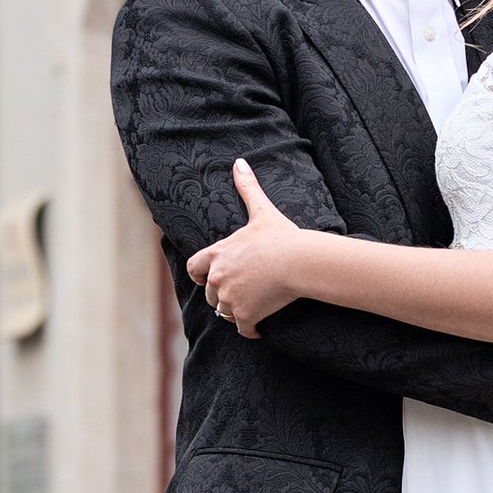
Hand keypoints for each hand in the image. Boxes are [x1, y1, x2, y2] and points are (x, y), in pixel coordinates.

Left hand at [186, 163, 310, 336]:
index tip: (208, 277)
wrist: (298, 261)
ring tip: (251, 306)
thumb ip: (247, 188)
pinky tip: (258, 327)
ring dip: (235, 311)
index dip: (200, 274)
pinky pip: (242, 329)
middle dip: (221, 294)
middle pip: (210, 294)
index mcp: (218, 254)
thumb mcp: (262, 211)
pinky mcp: (246, 315)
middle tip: (240, 292)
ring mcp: (230, 298)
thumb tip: (240, 162)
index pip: (194, 268)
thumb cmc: (280, 236)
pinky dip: (250, 330)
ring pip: (225, 312)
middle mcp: (218, 278)